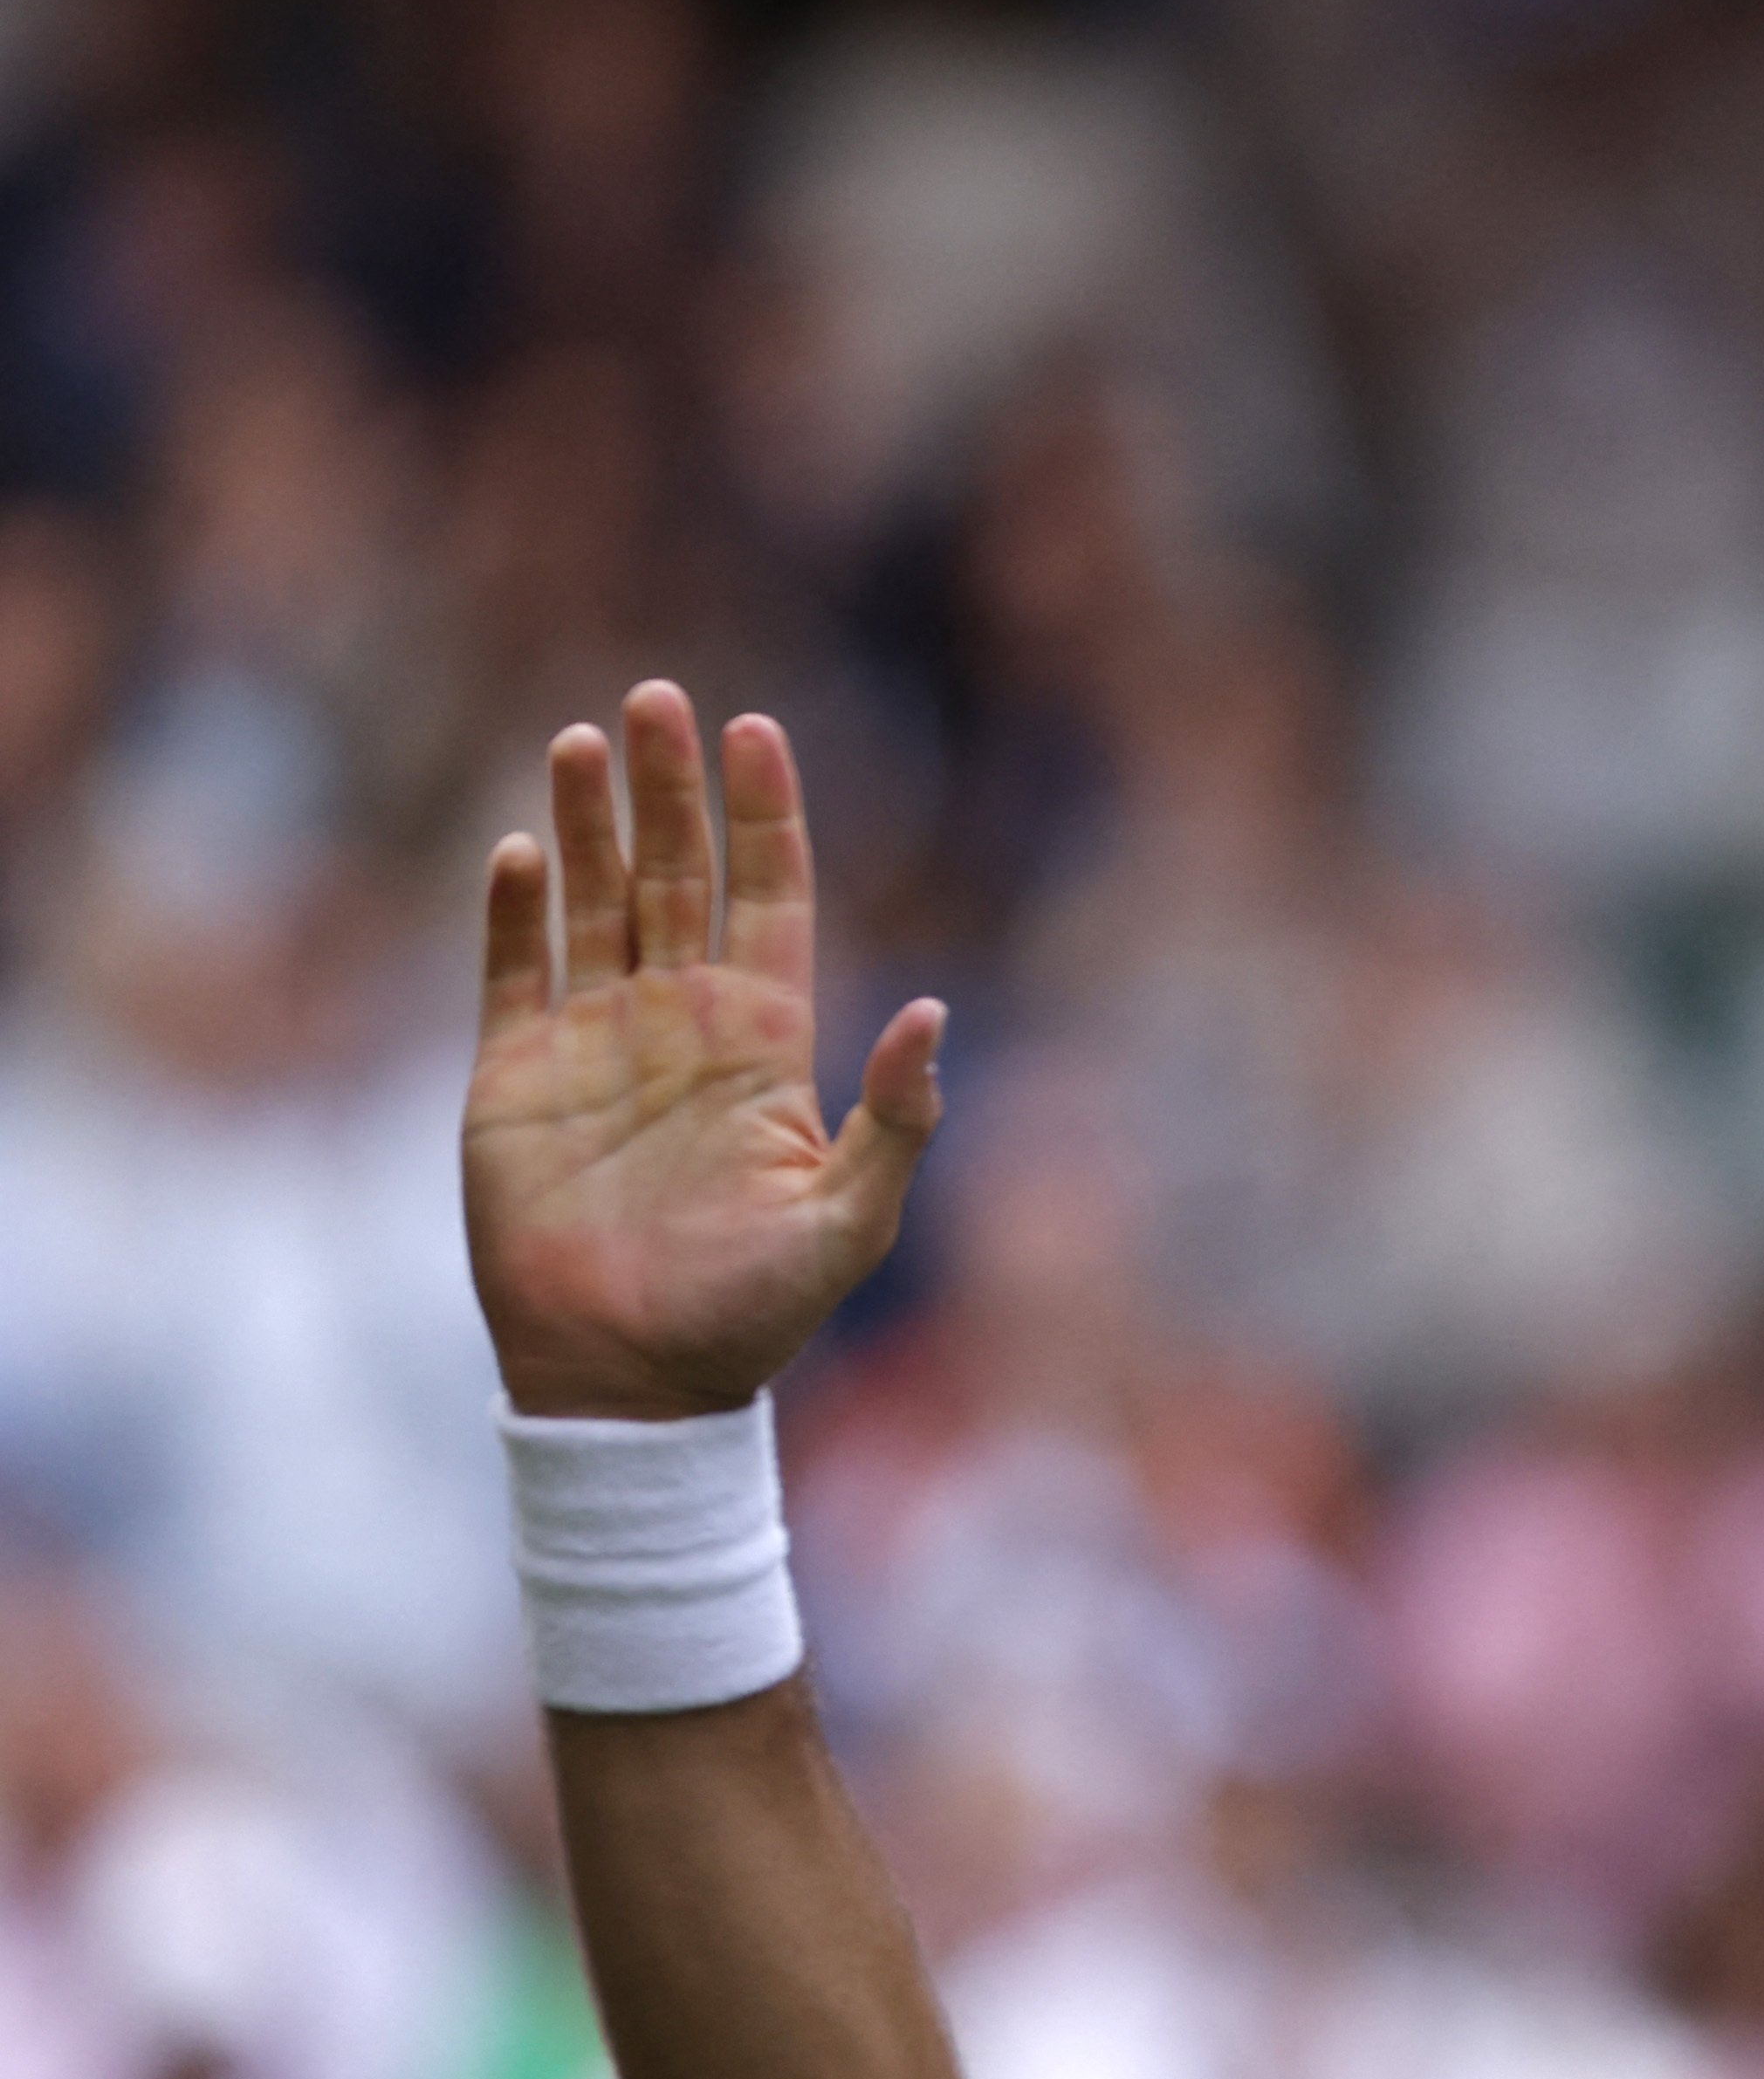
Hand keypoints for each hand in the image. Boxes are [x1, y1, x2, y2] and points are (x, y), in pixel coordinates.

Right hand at [465, 682, 943, 1422]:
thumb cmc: (751, 1313)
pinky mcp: (515, 1077)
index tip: (757, 729)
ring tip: (585, 739)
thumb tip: (933, 1019)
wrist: (634, 1379)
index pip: (769, 898)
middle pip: (678, 874)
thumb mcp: (850, 1223)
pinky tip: (523, 852)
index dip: (765, 816)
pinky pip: (514, 972)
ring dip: (590, 820)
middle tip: (658, 699)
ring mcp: (596, 1042)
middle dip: (669, 788)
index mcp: (764, 1042)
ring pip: (596, 901)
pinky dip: (517, 911)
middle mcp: (680, 1022)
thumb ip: (894, 1121)